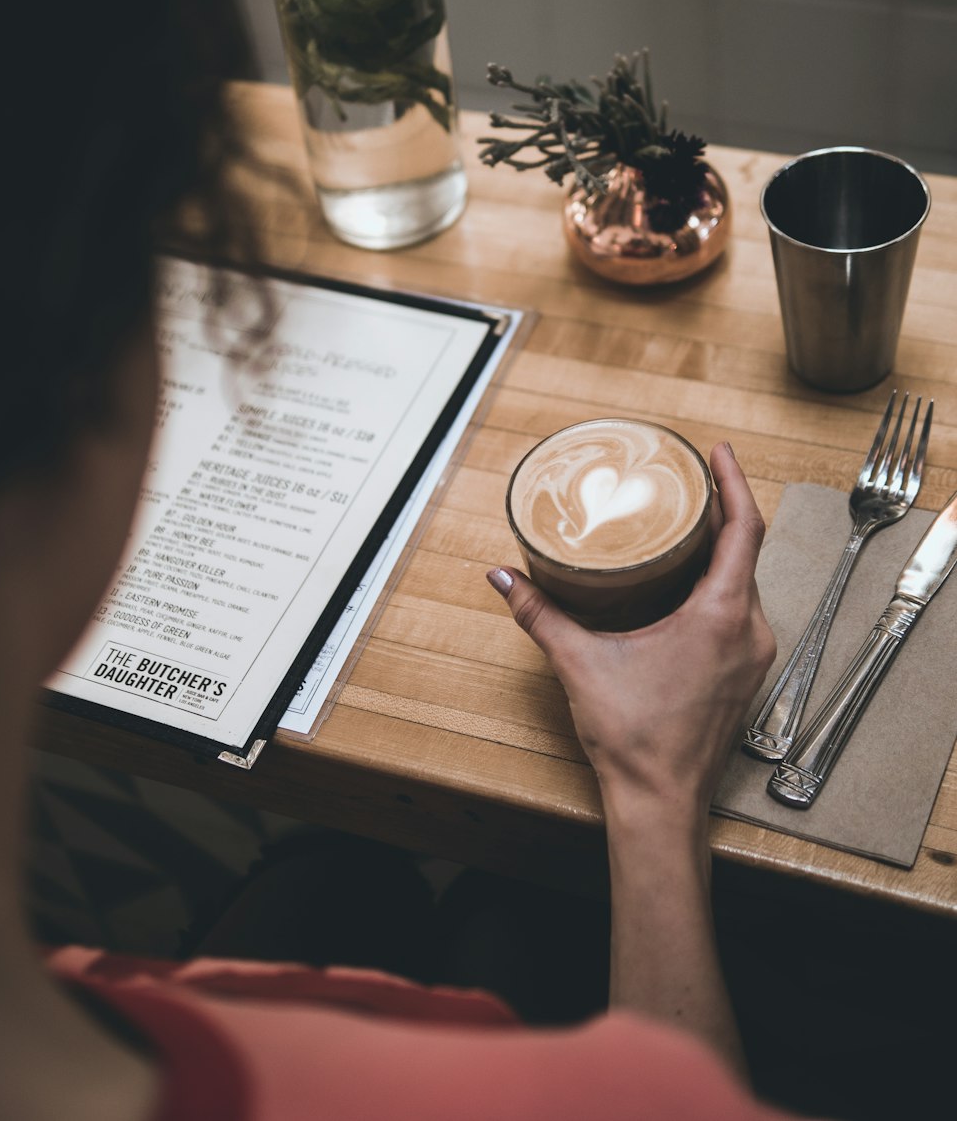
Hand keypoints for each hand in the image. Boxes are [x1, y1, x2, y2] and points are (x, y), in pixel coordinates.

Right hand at [488, 442, 775, 824]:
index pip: (745, 530)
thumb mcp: (580, 664)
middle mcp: (748, 631)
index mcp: (720, 617)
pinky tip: (692, 582)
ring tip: (689, 524)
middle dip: (723, 511)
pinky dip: (722, 584)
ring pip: (746, 583)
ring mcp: (752, 656)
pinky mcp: (745, 675)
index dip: (735, 483)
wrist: (662, 803)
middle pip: (747, 552)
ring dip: (723, 550)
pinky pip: (742, 611)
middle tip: (692, 481)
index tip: (719, 453)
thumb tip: (502, 576)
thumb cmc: (635, 739)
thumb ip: (539, 614)